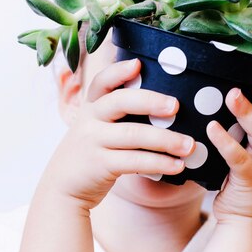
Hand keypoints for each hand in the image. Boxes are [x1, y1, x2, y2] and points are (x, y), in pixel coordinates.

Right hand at [41, 58, 194, 210]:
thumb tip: (165, 107)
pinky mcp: (100, 165)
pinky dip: (159, 163)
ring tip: (189, 145)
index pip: (102, 82)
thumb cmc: (91, 153)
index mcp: (91, 106)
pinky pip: (134, 161)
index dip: (119, 71)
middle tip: (176, 106)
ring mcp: (93, 142)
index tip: (138, 64)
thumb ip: (117, 116)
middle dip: (150, 101)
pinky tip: (177, 166)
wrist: (62, 188)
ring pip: (133, 134)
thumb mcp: (95, 128)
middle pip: (120, 102)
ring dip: (166, 139)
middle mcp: (89, 120)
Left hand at [206, 78, 251, 224]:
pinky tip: (212, 127)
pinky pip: (237, 157)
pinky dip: (225, 142)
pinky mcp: (248, 179)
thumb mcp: (244, 155)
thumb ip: (239, 134)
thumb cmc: (238, 184)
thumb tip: (219, 104)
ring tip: (233, 94)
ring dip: (248, 113)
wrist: (243, 222)